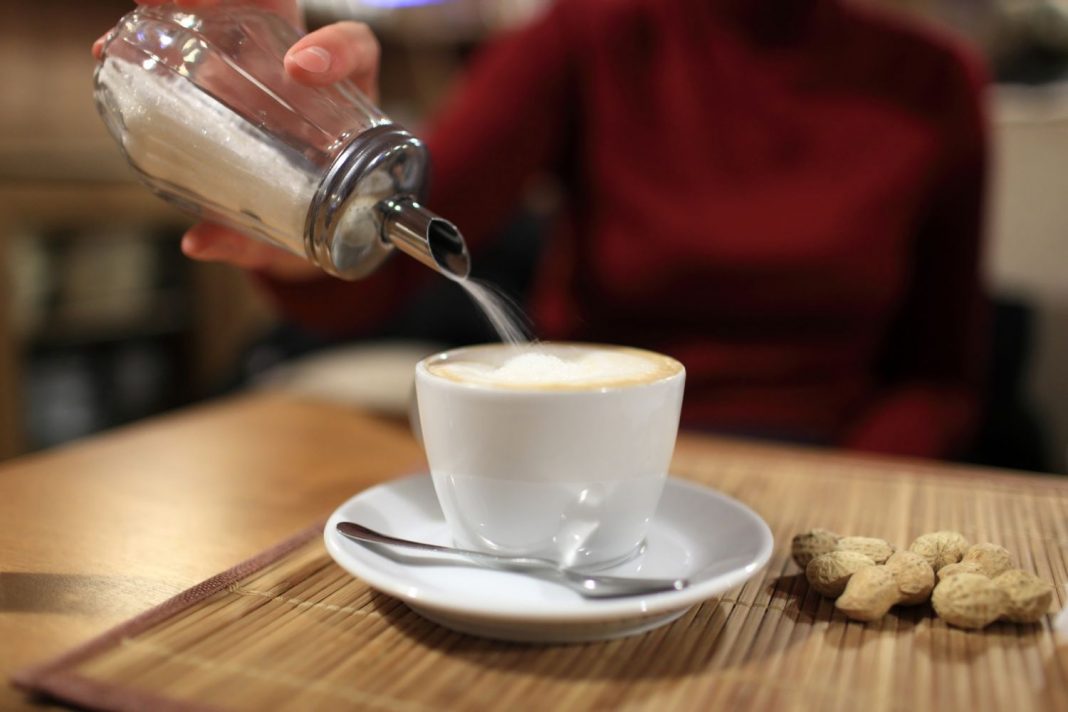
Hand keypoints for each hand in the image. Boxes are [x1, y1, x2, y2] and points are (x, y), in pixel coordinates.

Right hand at [93, 1, 381, 280]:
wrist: (302, 228)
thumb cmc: (306, 225)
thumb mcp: (286, 238)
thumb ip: (250, 240)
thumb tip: (198, 243)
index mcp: (344, 106)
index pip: (355, 51)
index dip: (335, 50)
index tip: (301, 68)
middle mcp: (302, 73)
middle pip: (282, 13)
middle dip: (239, 0)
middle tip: (192, 6)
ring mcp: (260, 65)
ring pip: (236, 13)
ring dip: (189, 3)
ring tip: (144, 5)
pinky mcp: (221, 69)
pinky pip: (195, 36)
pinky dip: (157, 30)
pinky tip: (115, 43)